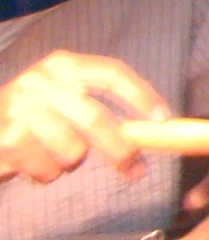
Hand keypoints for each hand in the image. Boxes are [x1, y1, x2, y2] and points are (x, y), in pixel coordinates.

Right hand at [0, 53, 170, 185]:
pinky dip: (48, 174)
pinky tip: (33, 161)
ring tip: (55, 153)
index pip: (112, 74)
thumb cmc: (32, 112)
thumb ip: (97, 105)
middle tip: (136, 169)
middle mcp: (41, 83)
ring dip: (72, 163)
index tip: (164, 120)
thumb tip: (150, 131)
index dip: (141, 96)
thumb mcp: (62, 94)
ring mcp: (21, 112)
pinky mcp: (7, 142)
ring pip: (73, 151)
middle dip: (121, 148)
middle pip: (95, 118)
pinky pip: (48, 170)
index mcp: (64, 65)